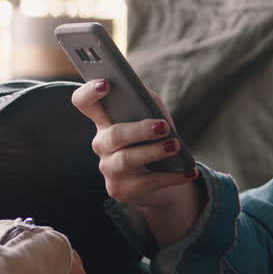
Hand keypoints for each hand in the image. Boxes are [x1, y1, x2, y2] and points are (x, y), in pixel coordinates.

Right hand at [71, 80, 200, 246]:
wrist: (166, 175)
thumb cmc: (157, 137)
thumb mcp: (154, 115)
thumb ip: (147, 101)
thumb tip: (143, 94)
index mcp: (105, 120)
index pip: (84, 103)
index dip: (89, 92)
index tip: (105, 83)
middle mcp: (101, 144)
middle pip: (113, 135)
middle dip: (138, 130)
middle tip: (163, 127)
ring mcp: (108, 168)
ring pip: (126, 160)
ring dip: (153, 153)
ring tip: (175, 147)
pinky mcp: (120, 190)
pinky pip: (145, 183)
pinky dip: (170, 177)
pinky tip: (188, 172)